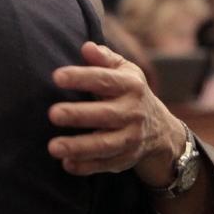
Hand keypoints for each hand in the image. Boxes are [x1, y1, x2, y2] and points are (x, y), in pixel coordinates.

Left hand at [47, 42, 186, 185]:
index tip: (56, 76)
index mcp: (130, 86)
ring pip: (105, 145)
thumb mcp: (125, 71)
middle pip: (105, 115)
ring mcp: (130, 138)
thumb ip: (105, 59)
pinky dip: (86, 166)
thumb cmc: (130, 92)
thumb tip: (87, 47)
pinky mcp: (125, 159)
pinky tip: (66, 164)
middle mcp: (132, 112)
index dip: (81, 77)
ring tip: (53, 147)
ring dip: (79, 147)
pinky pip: (105, 165)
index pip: (105, 80)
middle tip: (52, 114)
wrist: (161, 130)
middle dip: (79, 115)